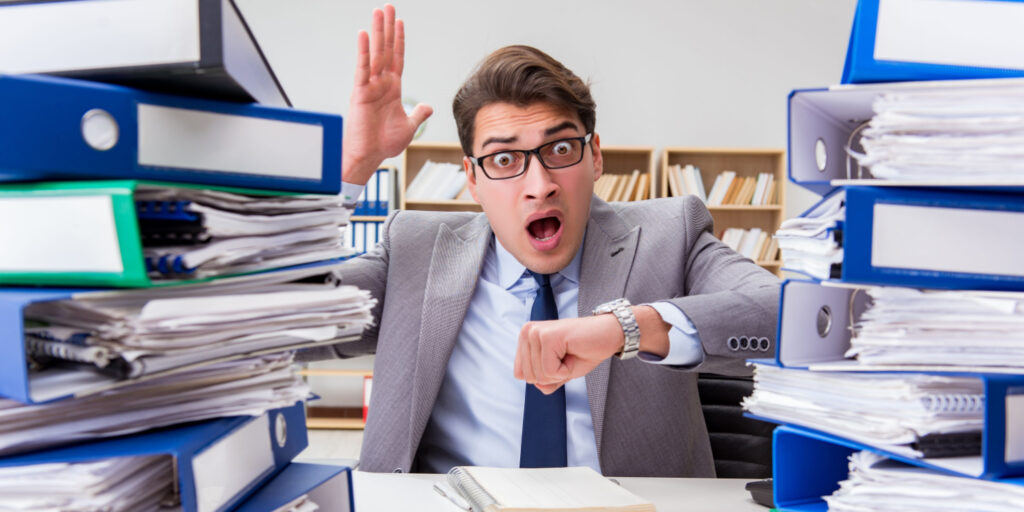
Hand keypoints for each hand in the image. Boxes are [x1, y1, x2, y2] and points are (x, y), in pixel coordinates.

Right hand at [343, 5, 432, 185]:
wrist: (371, 156)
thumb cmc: (384, 143)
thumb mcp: (409, 126)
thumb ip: (418, 113)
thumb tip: (428, 106)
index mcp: (393, 88)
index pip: (397, 58)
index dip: (399, 40)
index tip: (400, 21)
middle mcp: (381, 83)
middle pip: (385, 49)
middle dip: (387, 27)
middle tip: (387, 7)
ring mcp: (370, 86)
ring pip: (375, 53)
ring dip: (377, 32)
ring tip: (378, 12)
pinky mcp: (360, 92)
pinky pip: (362, 68)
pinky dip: (363, 52)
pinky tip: (363, 35)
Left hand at [513, 315, 624, 394]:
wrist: (609, 334)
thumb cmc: (584, 351)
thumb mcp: (559, 372)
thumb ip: (544, 381)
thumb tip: (537, 384)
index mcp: (525, 338)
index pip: (520, 374)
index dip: (544, 376)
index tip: (559, 360)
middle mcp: (527, 332)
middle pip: (529, 377)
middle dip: (553, 375)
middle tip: (568, 357)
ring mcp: (536, 333)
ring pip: (539, 375)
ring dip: (560, 372)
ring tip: (571, 354)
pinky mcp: (547, 337)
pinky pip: (549, 371)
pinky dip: (565, 370)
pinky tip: (573, 353)